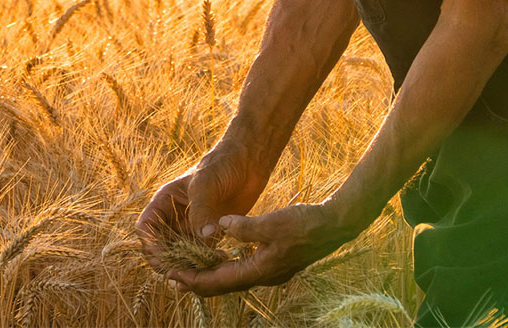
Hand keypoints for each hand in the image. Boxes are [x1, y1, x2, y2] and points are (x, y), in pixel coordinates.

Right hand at [135, 147, 268, 272]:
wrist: (247, 162)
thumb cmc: (221, 165)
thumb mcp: (206, 184)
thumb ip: (201, 210)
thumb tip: (203, 238)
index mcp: (164, 202)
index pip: (146, 228)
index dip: (149, 244)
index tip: (164, 256)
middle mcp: (174, 217)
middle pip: (159, 247)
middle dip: (167, 261)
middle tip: (183, 271)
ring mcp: (191, 227)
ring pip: (180, 255)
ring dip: (188, 264)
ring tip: (204, 266)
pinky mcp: (209, 234)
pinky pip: (201, 254)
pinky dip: (207, 261)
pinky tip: (221, 258)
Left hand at [165, 202, 357, 296]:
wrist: (335, 225)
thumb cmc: (306, 223)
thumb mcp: (273, 222)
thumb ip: (245, 227)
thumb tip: (220, 226)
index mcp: (260, 270)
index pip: (218, 282)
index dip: (193, 280)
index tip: (172, 277)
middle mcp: (263, 276)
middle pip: (223, 286)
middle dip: (197, 282)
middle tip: (172, 278)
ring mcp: (270, 271)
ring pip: (233, 279)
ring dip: (211, 275)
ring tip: (190, 270)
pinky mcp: (275, 262)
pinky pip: (243, 270)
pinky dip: (227, 266)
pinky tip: (220, 258)